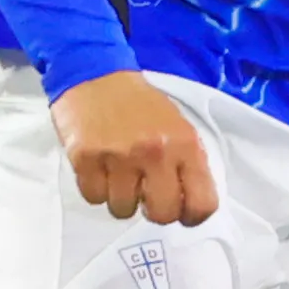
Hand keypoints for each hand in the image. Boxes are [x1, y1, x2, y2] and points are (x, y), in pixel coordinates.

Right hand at [51, 70, 218, 224]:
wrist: (96, 73)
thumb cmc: (138, 105)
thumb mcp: (177, 126)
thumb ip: (188, 164)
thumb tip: (189, 205)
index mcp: (185, 144)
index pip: (202, 204)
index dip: (191, 216)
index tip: (181, 212)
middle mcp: (155, 152)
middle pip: (162, 215)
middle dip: (152, 210)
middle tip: (144, 192)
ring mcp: (119, 156)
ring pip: (123, 210)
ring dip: (119, 197)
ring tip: (117, 171)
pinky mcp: (86, 158)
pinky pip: (93, 197)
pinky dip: (95, 187)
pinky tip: (99, 166)